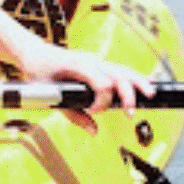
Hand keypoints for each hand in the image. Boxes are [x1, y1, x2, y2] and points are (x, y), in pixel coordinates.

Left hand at [15, 37, 154, 116]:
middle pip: (116, 73)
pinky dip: (132, 77)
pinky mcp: (97, 64)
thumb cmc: (37, 71)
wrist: (32, 52)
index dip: (102, 100)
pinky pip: (118, 69)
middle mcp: (88, 60)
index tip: (95, 112)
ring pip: (121, 69)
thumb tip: (94, 131)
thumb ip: (73, 114)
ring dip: (137, 82)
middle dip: (127, 92)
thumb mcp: (48, 95)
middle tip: (130, 112)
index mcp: (76, 65)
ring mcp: (94, 60)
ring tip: (151, 94)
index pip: (100, 82)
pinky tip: (145, 84)